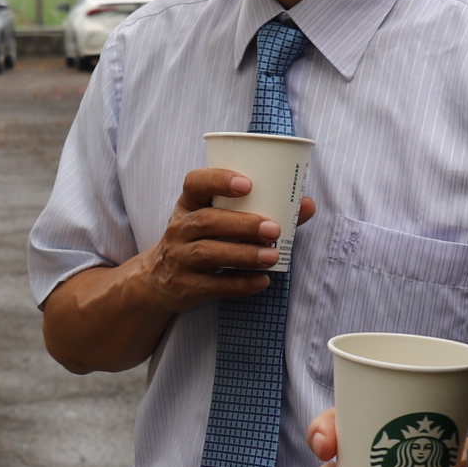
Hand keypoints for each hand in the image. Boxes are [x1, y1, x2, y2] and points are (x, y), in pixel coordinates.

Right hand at [135, 168, 316, 315]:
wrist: (161, 279)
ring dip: (244, 254)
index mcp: (188, 204)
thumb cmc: (201, 240)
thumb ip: (259, 210)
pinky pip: (212, 285)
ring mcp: (178, 258)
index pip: (195, 183)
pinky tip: (262, 281)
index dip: (218, 180)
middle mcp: (179, 228)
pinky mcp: (185, 286)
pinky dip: (240, 284)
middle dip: (242, 224)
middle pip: (206, 221)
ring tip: (273, 256)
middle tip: (273, 228)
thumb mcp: (218, 219)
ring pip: (208, 253)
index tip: (247, 184)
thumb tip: (307, 205)